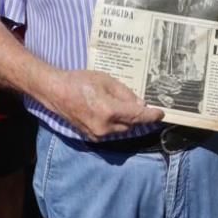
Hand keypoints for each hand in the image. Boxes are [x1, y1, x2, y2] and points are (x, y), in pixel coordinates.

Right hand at [45, 69, 163, 140]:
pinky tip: (113, 113)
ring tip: (125, 107)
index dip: (151, 116)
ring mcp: (97, 134)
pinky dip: (116, 124)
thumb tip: (140, 104)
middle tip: (142, 106)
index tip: (161, 114)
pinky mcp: (92, 137)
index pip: (137, 116)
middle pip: (131, 125)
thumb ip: (125, 93)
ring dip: (127, 120)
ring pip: (122, 129)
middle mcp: (105, 127)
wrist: (56, 92)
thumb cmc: (80, 81)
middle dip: (138, 117)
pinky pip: (111, 132)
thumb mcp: (106, 80)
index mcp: (109, 111)